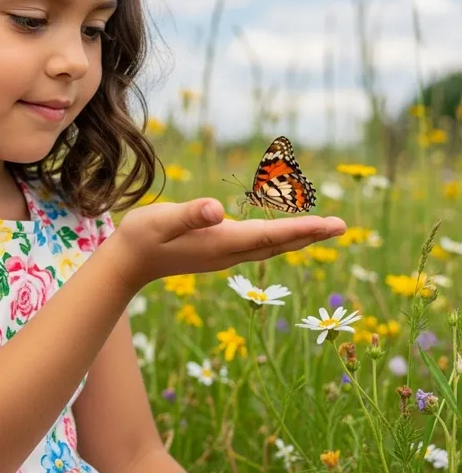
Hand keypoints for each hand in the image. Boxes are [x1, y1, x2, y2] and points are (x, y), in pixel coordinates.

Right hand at [111, 197, 346, 291]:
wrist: (128, 263)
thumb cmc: (142, 237)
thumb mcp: (162, 220)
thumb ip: (190, 214)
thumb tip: (218, 209)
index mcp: (220, 244)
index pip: (269, 235)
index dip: (300, 229)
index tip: (329, 224)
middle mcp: (228, 253)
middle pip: (277, 244)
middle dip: (310, 235)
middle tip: (342, 226)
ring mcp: (224, 255)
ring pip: (270, 246)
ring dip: (298, 238)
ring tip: (323, 229)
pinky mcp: (218, 252)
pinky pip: (258, 245)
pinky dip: (279, 237)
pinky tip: (285, 233)